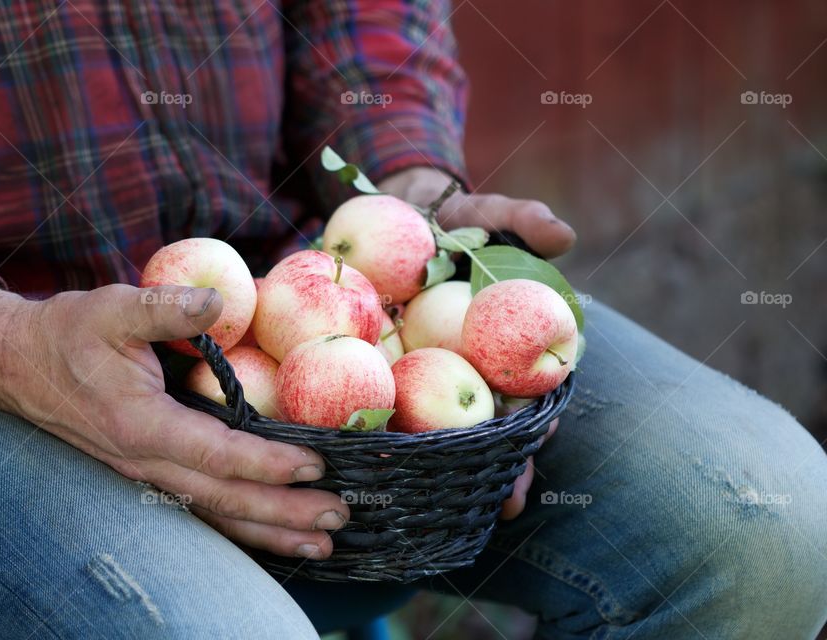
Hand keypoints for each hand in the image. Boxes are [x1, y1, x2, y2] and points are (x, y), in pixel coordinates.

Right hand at [0, 282, 348, 558]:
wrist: (15, 363)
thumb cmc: (69, 333)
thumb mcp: (114, 307)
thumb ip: (167, 307)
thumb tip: (219, 300)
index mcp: (141, 424)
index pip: (216, 455)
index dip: (267, 464)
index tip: (316, 466)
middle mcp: (144, 461)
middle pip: (224, 499)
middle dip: (283, 513)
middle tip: (338, 518)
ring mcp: (144, 474)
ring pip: (213, 515)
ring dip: (268, 532)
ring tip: (319, 546)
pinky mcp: (146, 473)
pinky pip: (199, 508)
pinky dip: (239, 526)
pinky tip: (272, 535)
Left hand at [380, 166, 570, 516]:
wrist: (391, 220)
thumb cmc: (451, 225)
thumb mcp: (483, 216)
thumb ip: (518, 221)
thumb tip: (564, 235)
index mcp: (501, 347)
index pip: (529, 392)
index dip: (538, 419)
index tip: (541, 438)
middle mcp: (467, 372)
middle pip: (487, 427)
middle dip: (498, 465)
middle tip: (505, 500)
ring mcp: (423, 378)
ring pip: (435, 431)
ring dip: (442, 468)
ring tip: (442, 505)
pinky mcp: (378, 372)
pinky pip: (380, 402)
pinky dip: (375, 429)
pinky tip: (367, 459)